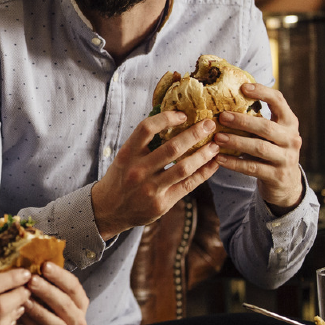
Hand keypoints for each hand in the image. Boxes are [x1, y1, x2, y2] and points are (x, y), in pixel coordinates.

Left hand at [4, 262, 89, 324]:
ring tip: (24, 297)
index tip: (44, 265)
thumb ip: (42, 277)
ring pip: (58, 323)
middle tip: (31, 279)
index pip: (74, 287)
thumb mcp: (41, 291)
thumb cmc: (36, 308)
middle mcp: (79, 321)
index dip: (60, 275)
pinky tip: (20, 313)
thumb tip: (31, 256)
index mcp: (79, 302)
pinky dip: (32, 324)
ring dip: (40, 309)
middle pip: (67, 304)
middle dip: (48, 290)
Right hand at [90, 111, 221, 240]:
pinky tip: (213, 164)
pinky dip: (204, 173)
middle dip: (195, 133)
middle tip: (210, 124)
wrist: (109, 209)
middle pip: (172, 148)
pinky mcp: (162, 203)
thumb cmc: (121, 177)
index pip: (147, 128)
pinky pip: (188, 185)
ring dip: (203, 154)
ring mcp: (150, 189)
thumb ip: (144, 142)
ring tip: (215, 145)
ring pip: (184, 167)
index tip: (183, 115)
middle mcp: (137, 171)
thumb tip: (172, 118)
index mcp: (127, 154)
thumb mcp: (124, 157)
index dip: (167, 118)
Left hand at [213, 81, 304, 212]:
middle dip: (242, 121)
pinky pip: (253, 168)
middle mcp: (292, 138)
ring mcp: (286, 158)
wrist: (286, 183)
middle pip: (266, 126)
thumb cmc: (271, 150)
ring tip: (217, 138)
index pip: (279, 101)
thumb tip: (223, 101)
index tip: (243, 87)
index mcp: (289, 122)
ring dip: (236, 142)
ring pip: (259, 148)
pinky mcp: (278, 176)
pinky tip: (219, 159)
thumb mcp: (270, 134)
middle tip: (222, 116)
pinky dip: (234, 163)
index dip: (262, 92)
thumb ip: (256, 120)